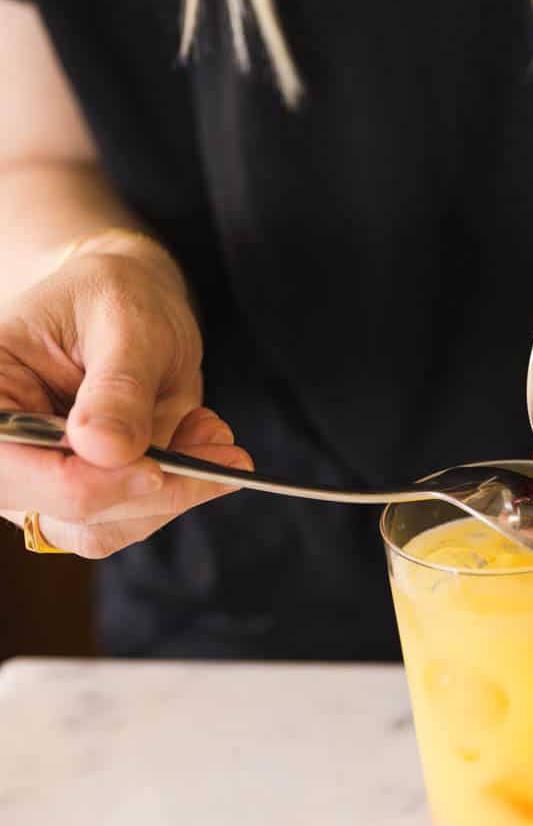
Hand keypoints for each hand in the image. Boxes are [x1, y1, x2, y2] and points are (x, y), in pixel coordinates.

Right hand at [0, 234, 251, 556]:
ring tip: (212, 434)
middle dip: (148, 489)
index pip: (13, 468)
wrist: (130, 306)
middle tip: (218, 448)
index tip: (158, 467)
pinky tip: (205, 445)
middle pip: (62, 510)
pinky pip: (131, 519)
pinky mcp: (84, 497)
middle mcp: (5, 449)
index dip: (84, 482)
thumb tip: (106, 450)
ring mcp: (41, 480)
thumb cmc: (115, 297)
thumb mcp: (124, 320)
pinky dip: (179, 491)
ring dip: (173, 492)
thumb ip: (118, 385)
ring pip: (102, 528)